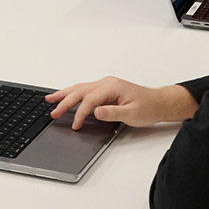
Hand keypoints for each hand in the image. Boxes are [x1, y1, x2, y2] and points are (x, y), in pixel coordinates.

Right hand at [46, 77, 197, 128]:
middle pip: (80, 91)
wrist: (159, 103)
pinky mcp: (105, 89)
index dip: (80, 113)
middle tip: (53, 111)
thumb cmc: (148, 107)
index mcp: (112, 87)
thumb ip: (113, 112)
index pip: (90, 100)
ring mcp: (105, 85)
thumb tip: (96, 112)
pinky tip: (66, 96)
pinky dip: (72, 93)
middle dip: (64, 101)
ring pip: (79, 88)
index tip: (75, 125)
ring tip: (50, 99)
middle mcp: (106, 83)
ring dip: (64, 94)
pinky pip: (84, 90)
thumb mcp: (132, 113)